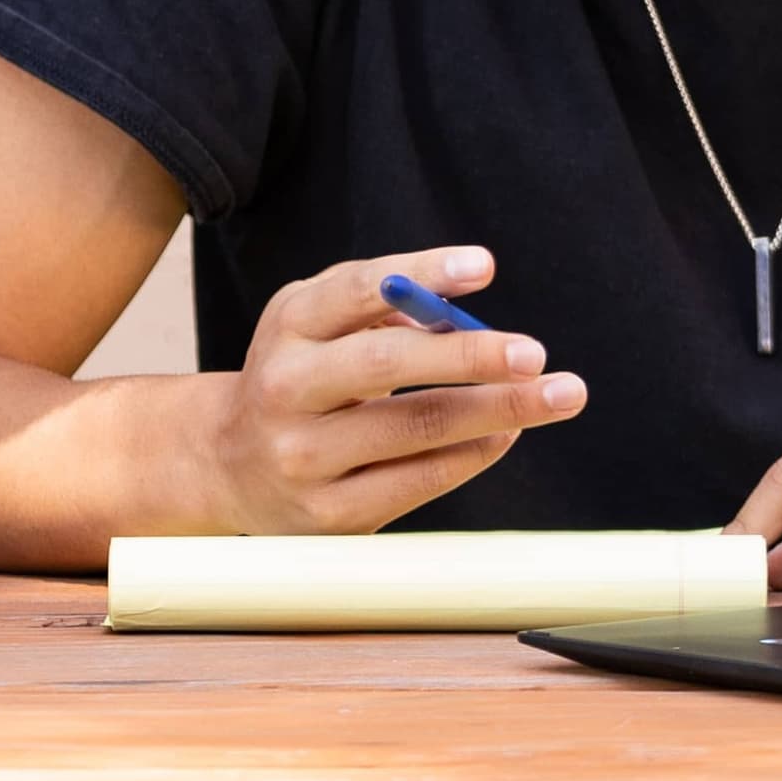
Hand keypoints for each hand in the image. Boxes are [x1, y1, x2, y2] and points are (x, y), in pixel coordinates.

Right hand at [190, 247, 586, 534]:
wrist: (226, 464)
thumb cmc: (299, 375)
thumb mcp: (317, 322)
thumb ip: (383, 302)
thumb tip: (466, 306)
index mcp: (288, 325)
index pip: (359, 289)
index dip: (423, 274)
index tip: (484, 266)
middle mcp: (286, 388)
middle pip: (387, 365)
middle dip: (471, 355)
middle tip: (535, 353)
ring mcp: (304, 457)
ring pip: (415, 428)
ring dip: (497, 411)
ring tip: (555, 395)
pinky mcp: (331, 515)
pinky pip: (417, 481)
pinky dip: (472, 454)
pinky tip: (506, 434)